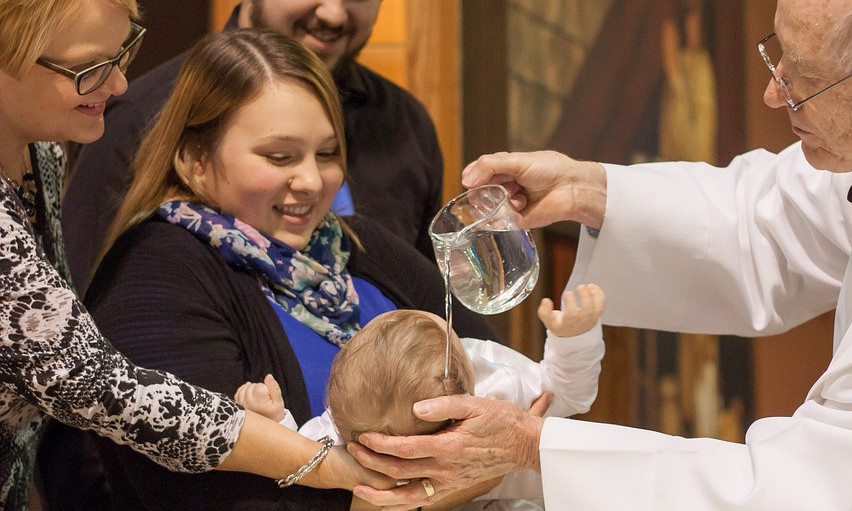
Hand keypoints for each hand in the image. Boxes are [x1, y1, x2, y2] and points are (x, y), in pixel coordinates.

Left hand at [234, 374, 285, 422]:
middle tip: (265, 398)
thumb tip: (268, 376)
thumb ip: (274, 387)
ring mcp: (242, 406)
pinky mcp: (238, 407)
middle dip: (258, 388)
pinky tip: (251, 395)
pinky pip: (238, 393)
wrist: (267, 427)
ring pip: (244, 388)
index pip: (259, 386)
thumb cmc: (274, 413)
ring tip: (258, 397)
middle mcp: (248, 405)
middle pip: (251, 386)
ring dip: (251, 389)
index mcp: (259, 403)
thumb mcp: (278, 401)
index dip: (266, 388)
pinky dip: (243, 391)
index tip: (269, 397)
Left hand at [345, 395, 544, 509]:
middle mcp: (447, 469)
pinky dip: (402, 502)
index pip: (406, 448)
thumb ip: (445, 405)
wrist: (524, 445)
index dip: (381, 445)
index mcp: (450, 446)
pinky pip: (423, 500)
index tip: (363, 436)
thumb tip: (416, 408)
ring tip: (359, 489)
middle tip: (352, 450)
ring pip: (409, 496)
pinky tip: (388, 499)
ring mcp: (449, 481)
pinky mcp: (453, 486)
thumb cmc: (502, 421)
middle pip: (401, 472)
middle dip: (372, 463)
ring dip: (381, 495)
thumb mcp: (476, 404)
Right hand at [460, 150, 606, 229]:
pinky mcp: (515, 221)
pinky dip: (505, 214)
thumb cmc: (549, 169)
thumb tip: (466, 180)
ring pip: (487, 207)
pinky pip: (498, 222)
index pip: (477, 173)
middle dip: (483, 190)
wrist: (571, 188)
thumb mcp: (517, 161)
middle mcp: (504, 187)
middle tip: (493, 189)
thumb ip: (490, 166)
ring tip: (516, 194)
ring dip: (498, 200)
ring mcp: (509, 204)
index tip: (470, 180)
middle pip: (479, 191)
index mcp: (504, 169)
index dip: (472, 176)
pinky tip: (521, 204)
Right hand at [538, 283, 605, 337]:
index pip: (572, 314)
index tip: (568, 293)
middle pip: (587, 311)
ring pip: (597, 308)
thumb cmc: (562, 326)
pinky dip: (600, 295)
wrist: (574, 335)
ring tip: (589, 286)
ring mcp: (591, 318)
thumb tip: (545, 301)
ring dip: (595, 295)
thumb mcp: (548, 322)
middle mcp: (582, 322)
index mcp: (569, 324)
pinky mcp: (597, 314)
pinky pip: (601, 305)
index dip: (571, 302)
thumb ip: (544, 312)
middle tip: (580, 287)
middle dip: (585, 296)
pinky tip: (593, 287)